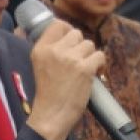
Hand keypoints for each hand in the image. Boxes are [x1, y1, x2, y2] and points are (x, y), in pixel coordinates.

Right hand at [26, 20, 104, 139]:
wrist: (52, 114)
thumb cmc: (47, 94)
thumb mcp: (38, 66)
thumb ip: (48, 50)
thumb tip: (64, 34)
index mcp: (40, 49)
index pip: (57, 24)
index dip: (68, 30)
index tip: (71, 42)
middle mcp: (54, 51)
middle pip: (76, 33)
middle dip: (80, 46)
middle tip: (78, 61)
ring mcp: (70, 59)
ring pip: (89, 44)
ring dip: (90, 56)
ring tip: (85, 69)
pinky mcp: (84, 69)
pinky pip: (100, 56)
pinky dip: (100, 65)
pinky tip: (95, 74)